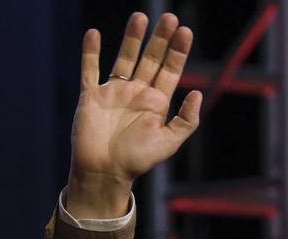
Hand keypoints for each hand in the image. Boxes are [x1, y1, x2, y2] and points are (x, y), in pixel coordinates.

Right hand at [67, 12, 201, 218]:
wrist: (105, 172)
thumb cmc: (137, 161)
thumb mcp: (168, 142)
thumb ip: (185, 120)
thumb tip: (198, 93)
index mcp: (157, 102)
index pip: (170, 70)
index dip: (177, 51)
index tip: (185, 30)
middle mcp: (136, 93)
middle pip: (151, 59)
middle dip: (160, 38)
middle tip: (169, 16)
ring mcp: (114, 92)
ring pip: (124, 57)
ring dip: (132, 38)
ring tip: (140, 16)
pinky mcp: (91, 96)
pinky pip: (90, 70)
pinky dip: (90, 53)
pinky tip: (94, 34)